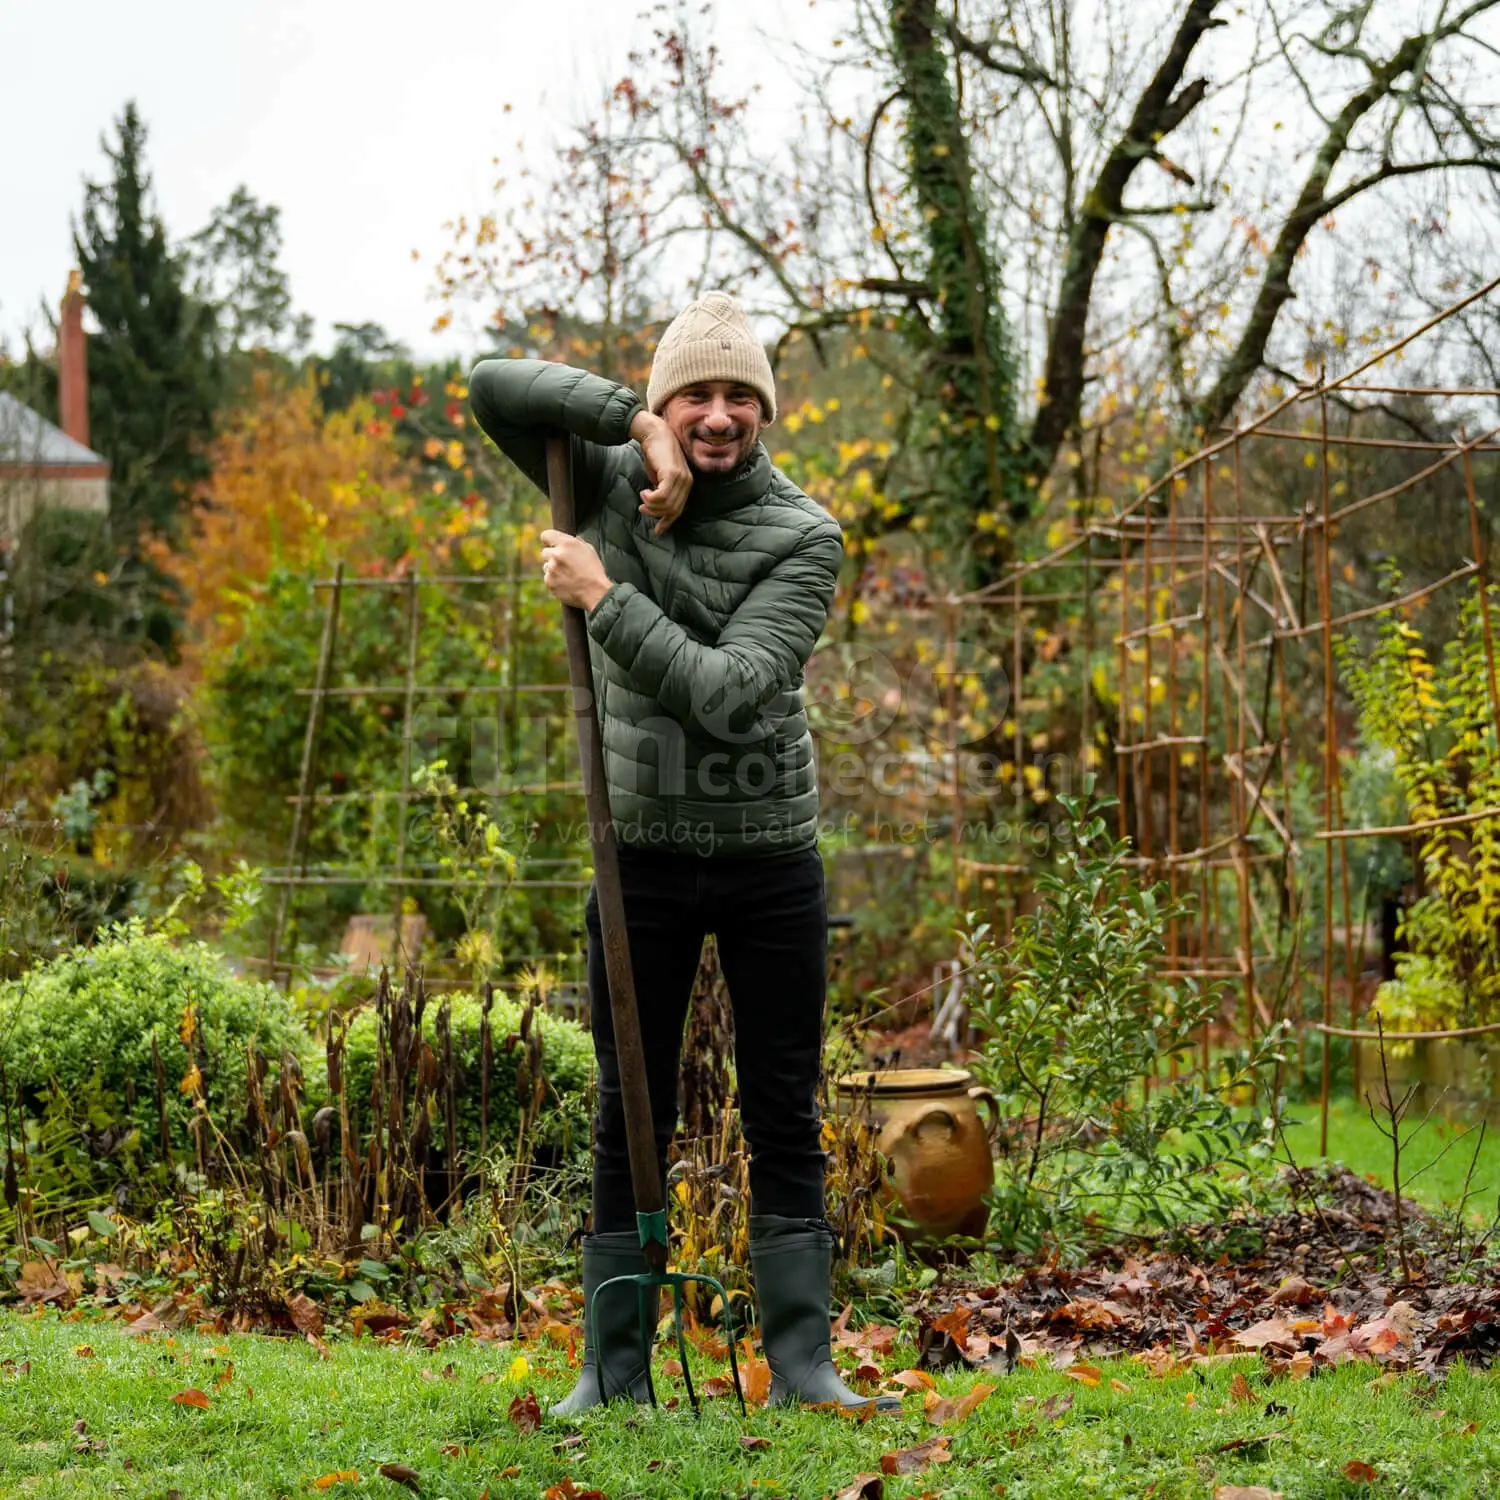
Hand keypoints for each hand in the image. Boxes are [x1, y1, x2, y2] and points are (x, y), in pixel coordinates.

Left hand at [539, 530, 611, 610]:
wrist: (596, 592)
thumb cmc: (594, 571)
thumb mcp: (589, 550)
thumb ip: (576, 542)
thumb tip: (570, 539)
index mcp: (566, 544)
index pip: (546, 535)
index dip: (549, 540)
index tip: (552, 545)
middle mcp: (556, 555)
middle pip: (545, 552)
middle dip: (553, 556)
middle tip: (564, 563)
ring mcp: (551, 569)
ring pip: (546, 566)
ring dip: (553, 569)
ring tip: (567, 575)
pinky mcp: (549, 582)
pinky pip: (547, 578)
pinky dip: (554, 580)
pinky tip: (566, 583)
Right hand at [630, 409, 691, 534]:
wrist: (654, 432)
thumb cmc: (656, 453)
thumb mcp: (660, 476)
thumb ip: (662, 491)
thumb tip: (656, 507)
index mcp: (687, 484)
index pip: (679, 509)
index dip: (667, 521)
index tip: (657, 530)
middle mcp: (687, 482)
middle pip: (673, 510)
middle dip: (655, 513)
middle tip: (642, 508)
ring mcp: (681, 478)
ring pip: (667, 505)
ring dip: (651, 505)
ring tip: (643, 497)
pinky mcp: (672, 473)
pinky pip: (662, 496)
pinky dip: (651, 499)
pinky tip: (645, 492)